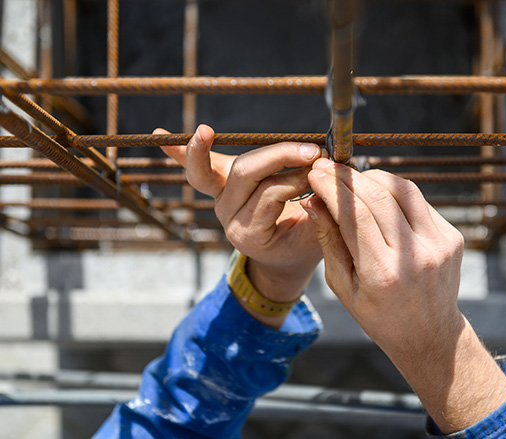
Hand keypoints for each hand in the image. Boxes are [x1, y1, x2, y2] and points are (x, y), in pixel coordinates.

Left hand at [159, 125, 322, 325]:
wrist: (283, 257)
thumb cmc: (305, 245)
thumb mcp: (319, 236)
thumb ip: (322, 212)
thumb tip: (324, 178)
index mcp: (251, 234)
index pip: (271, 195)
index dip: (296, 179)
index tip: (322, 168)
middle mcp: (229, 216)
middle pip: (244, 175)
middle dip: (278, 156)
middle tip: (312, 151)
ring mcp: (220, 199)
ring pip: (207, 172)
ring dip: (202, 149)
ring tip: (203, 131)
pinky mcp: (219, 183)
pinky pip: (196, 170)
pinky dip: (179, 153)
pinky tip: (158, 134)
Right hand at [301, 158, 505, 432]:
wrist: (429, 334)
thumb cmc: (378, 314)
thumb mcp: (343, 286)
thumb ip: (329, 240)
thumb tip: (313, 199)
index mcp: (382, 274)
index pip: (354, 215)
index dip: (332, 187)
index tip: (315, 172)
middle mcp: (414, 256)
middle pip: (378, 196)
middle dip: (348, 177)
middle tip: (327, 167)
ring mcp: (438, 244)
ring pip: (402, 190)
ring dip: (373, 177)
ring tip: (351, 178)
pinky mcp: (451, 236)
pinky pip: (418, 201)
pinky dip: (394, 191)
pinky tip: (377, 194)